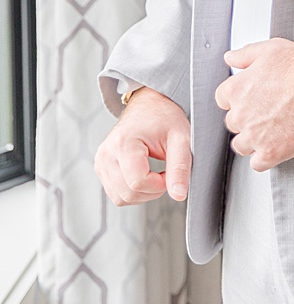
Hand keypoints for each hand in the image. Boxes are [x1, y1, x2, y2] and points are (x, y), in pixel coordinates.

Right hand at [95, 87, 191, 205]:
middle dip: (153, 191)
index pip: (138, 182)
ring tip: (157, 174)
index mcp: (123, 144)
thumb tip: (179, 195)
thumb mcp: (181, 138)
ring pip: (121, 198)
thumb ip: (180, 167)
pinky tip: (146, 175)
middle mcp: (106, 154)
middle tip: (167, 173)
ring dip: (143, 193)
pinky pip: (116, 194)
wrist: (149, 105)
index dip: (160, 184)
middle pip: (128, 193)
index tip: (171, 172)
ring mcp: (100, 162)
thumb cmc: (165, 117)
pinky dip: (134, 191)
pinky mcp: (101, 168)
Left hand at [217, 39, 293, 169]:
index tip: (252, 100)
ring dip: (254, 140)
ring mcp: (255, 135)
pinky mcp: (271, 152)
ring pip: (242, 145)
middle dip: (248, 119)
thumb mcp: (271, 50)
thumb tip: (231, 58)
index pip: (223, 100)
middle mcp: (241, 114)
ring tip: (273, 132)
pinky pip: (258, 164)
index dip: (239, 99)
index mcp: (237, 89)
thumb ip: (245, 55)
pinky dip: (266, 158)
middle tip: (269, 114)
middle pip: (234, 123)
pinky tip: (278, 147)